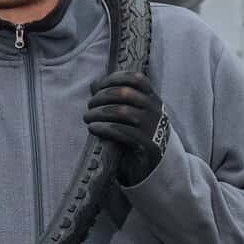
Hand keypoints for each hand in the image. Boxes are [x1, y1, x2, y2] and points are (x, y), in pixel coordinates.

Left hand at [85, 71, 169, 186]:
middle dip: (103, 97)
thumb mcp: (129, 115)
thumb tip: (94, 83)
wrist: (153, 165)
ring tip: (88, 117)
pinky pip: (122, 132)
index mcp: (152, 99)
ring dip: (100, 113)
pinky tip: (93, 128)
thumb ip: (113, 99)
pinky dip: (104, 128)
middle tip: (90, 105)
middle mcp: (155, 110)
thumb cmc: (137, 135)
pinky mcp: (147, 144)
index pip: (136, 79)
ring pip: (123, 112)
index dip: (115, 79)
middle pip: (125, 93)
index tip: (99, 87)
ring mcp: (152, 127)